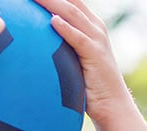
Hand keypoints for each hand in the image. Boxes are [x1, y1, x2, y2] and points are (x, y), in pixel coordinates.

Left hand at [31, 0, 133, 124]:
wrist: (111, 103)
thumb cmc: (89, 83)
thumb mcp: (74, 58)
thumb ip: (61, 44)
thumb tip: (34, 42)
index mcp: (90, 24)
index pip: (70, 1)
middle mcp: (95, 27)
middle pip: (69, 2)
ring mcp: (97, 39)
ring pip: (72, 14)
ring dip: (52, 3)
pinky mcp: (96, 55)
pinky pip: (79, 39)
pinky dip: (66, 29)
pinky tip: (53, 21)